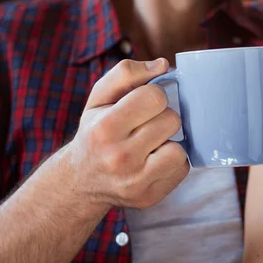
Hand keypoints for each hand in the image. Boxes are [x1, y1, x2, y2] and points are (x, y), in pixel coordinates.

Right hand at [66, 59, 188, 210]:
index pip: (154, 97)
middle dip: (163, 118)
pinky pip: (182, 169)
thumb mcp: (99, 98)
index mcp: (105, 128)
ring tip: (152, 144)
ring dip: (170, 142)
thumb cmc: (95, 131)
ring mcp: (135, 182)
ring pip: (179, 149)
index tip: (144, 104)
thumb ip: (127, 73)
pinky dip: (173, 162)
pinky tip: (154, 161)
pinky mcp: (149, 197)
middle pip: (171, 121)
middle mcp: (119, 158)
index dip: (154, 95)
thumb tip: (163, 64)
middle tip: (146, 125)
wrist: (81, 181)